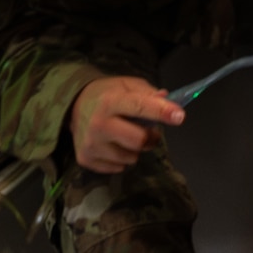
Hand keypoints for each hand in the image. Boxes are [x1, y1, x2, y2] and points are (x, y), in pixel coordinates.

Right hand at [69, 77, 184, 173]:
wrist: (73, 105)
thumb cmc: (107, 94)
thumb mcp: (127, 85)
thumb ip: (148, 93)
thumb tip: (168, 101)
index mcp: (110, 101)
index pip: (140, 107)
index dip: (162, 112)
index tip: (179, 116)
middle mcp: (98, 124)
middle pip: (138, 140)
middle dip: (151, 137)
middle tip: (151, 132)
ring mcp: (91, 144)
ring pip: (130, 158)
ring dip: (135, 149)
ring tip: (127, 135)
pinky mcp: (85, 159)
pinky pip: (118, 168)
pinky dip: (122, 158)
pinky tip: (114, 144)